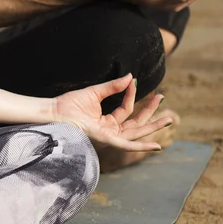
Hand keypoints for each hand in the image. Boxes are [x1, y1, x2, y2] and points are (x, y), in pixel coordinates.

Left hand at [52, 74, 170, 151]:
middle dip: (151, 113)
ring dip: (153, 127)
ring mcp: (108, 137)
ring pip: (136, 133)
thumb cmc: (68, 104)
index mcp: (106, 122)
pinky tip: (156, 146)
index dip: (131, 95)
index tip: (134, 82)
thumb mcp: (94, 93)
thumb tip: (130, 77)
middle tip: (163, 100)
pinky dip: (141, 146)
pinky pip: (126, 144)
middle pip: (136, 123)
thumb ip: (112, 87)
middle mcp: (109, 131)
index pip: (126, 109)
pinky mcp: (105, 140)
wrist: (54, 111)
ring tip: (169, 119)